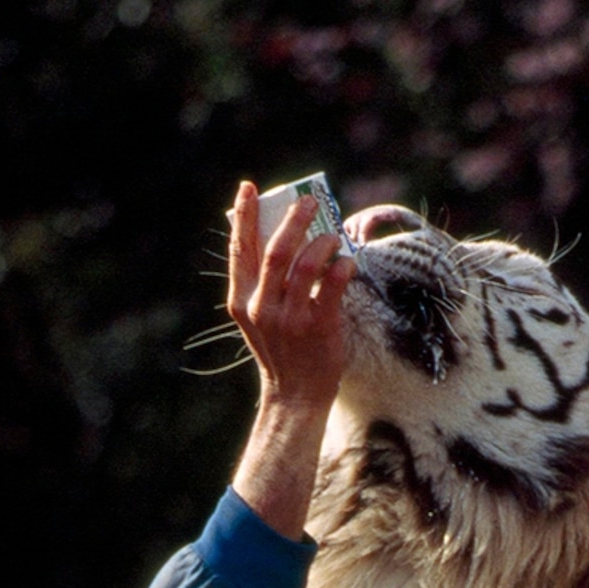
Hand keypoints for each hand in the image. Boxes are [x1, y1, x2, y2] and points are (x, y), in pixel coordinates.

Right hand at [226, 181, 354, 540]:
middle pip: (277, 248)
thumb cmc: (282, 352)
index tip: (249, 188)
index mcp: (242, 302)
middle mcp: (263, 308)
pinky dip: (343, 267)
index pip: (241, 250)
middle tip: (310, 202)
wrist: (295, 399)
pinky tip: (347, 263)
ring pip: (307, 263)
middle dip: (295, 218)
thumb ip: (263, 284)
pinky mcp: (318, 328)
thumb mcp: (260, 319)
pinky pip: (334, 285)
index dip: (244, 215)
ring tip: (334, 237)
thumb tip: (282, 237)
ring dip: (324, 242)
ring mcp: (290, 319)